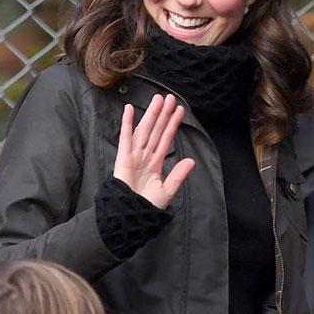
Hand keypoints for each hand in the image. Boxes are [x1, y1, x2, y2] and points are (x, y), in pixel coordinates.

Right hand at [114, 94, 195, 208]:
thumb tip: (190, 161)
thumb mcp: (167, 191)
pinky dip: (127, 123)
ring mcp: (134, 155)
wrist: (130, 215)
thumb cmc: (146, 206)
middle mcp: (145, 156)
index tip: (179, 111)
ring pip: (144, 130)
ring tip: (158, 99)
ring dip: (151, 114)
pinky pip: (125, 137)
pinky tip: (129, 109)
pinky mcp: (123, 158)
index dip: (172, 124)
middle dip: (163, 114)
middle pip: (156, 130)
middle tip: (170, 98)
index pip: (166, 138)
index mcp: (156, 163)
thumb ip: (178, 175)